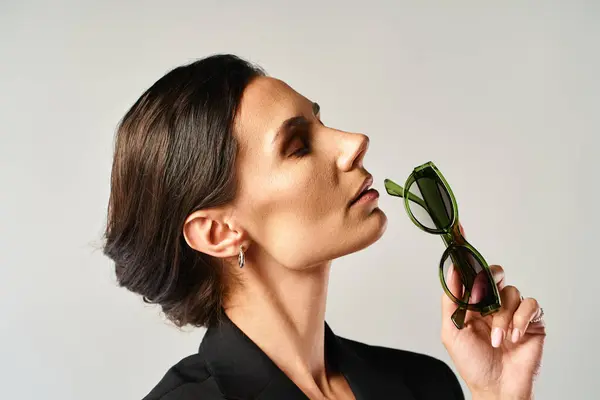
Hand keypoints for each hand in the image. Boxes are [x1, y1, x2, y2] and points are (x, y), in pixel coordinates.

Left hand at [441, 227, 545, 398]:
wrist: (496, 388)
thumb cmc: (473, 363)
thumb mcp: (451, 331)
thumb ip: (451, 300)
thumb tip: (451, 271)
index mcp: (471, 303)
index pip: (469, 272)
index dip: (465, 254)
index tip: (459, 234)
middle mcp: (492, 302)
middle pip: (493, 272)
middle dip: (488, 281)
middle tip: (482, 301)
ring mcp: (512, 310)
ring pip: (510, 292)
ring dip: (502, 317)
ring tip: (498, 338)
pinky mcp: (532, 320)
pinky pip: (530, 305)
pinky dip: (520, 320)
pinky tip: (514, 337)